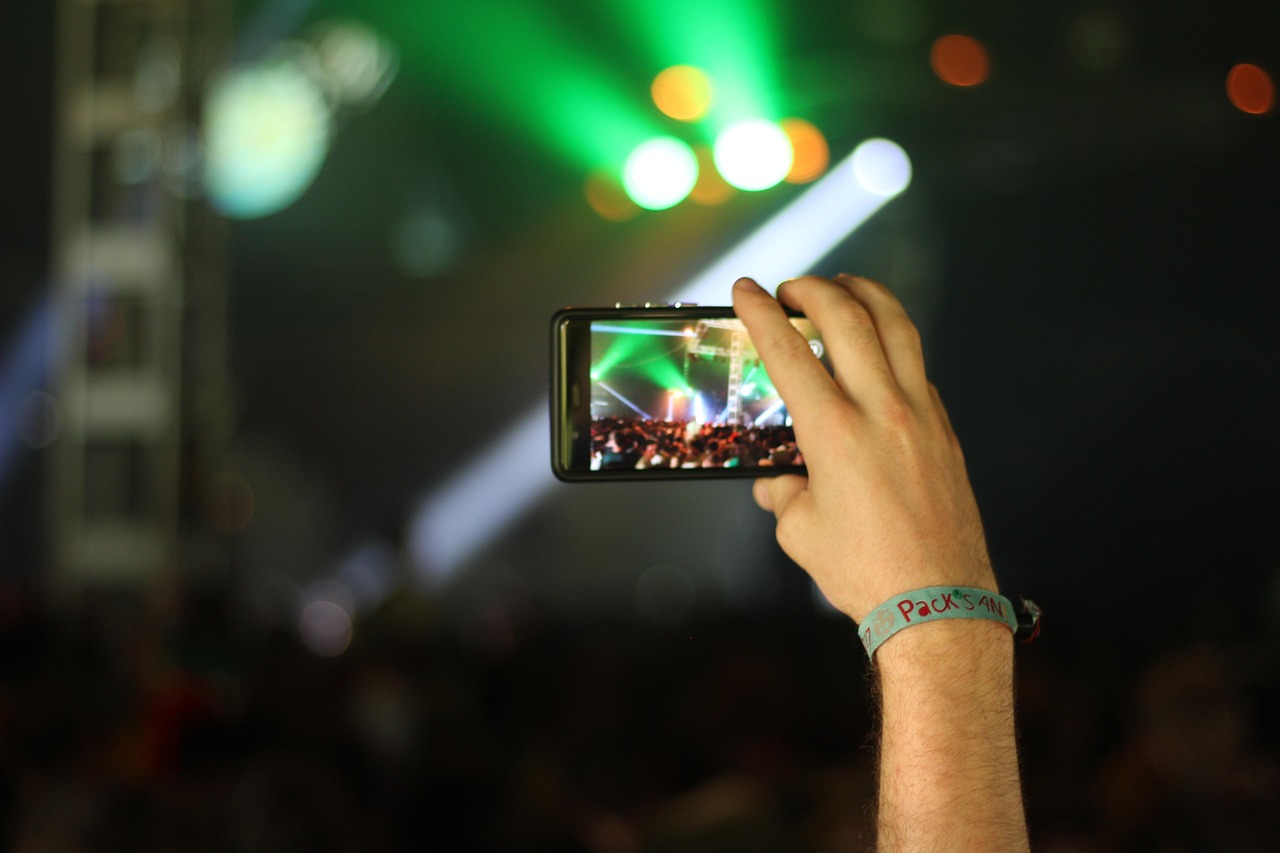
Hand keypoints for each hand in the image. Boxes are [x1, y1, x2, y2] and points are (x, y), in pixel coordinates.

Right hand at [731, 274, 996, 622]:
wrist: (938, 603)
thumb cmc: (866, 572)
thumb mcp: (800, 533)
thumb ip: (784, 493)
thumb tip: (781, 482)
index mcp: (835, 432)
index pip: (789, 351)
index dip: (760, 312)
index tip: (745, 289)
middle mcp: (881, 410)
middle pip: (848, 317)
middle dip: (813, 289)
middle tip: (791, 288)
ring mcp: (921, 415)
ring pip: (898, 327)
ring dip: (866, 296)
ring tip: (845, 288)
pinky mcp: (945, 431)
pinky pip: (919, 368)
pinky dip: (895, 345)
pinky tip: (880, 353)